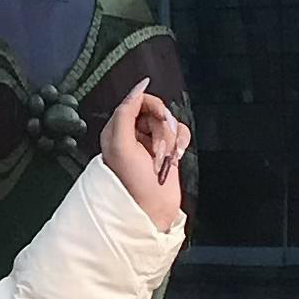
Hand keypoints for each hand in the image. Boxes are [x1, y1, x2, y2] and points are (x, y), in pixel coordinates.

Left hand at [99, 79, 189, 231]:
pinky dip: (180, 143)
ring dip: (170, 139)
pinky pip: (180, 133)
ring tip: (162, 159)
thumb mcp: (121, 145)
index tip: (158, 119)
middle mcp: (133, 135)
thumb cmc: (133, 183)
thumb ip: (126, 113)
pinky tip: (174, 157)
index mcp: (117, 130)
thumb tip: (139, 88)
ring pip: (169, 121)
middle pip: (156, 110)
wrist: (151, 210)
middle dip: (162, 128)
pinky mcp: (167, 151)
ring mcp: (151, 143)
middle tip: (157, 149)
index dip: (151, 106)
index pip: (137, 101)